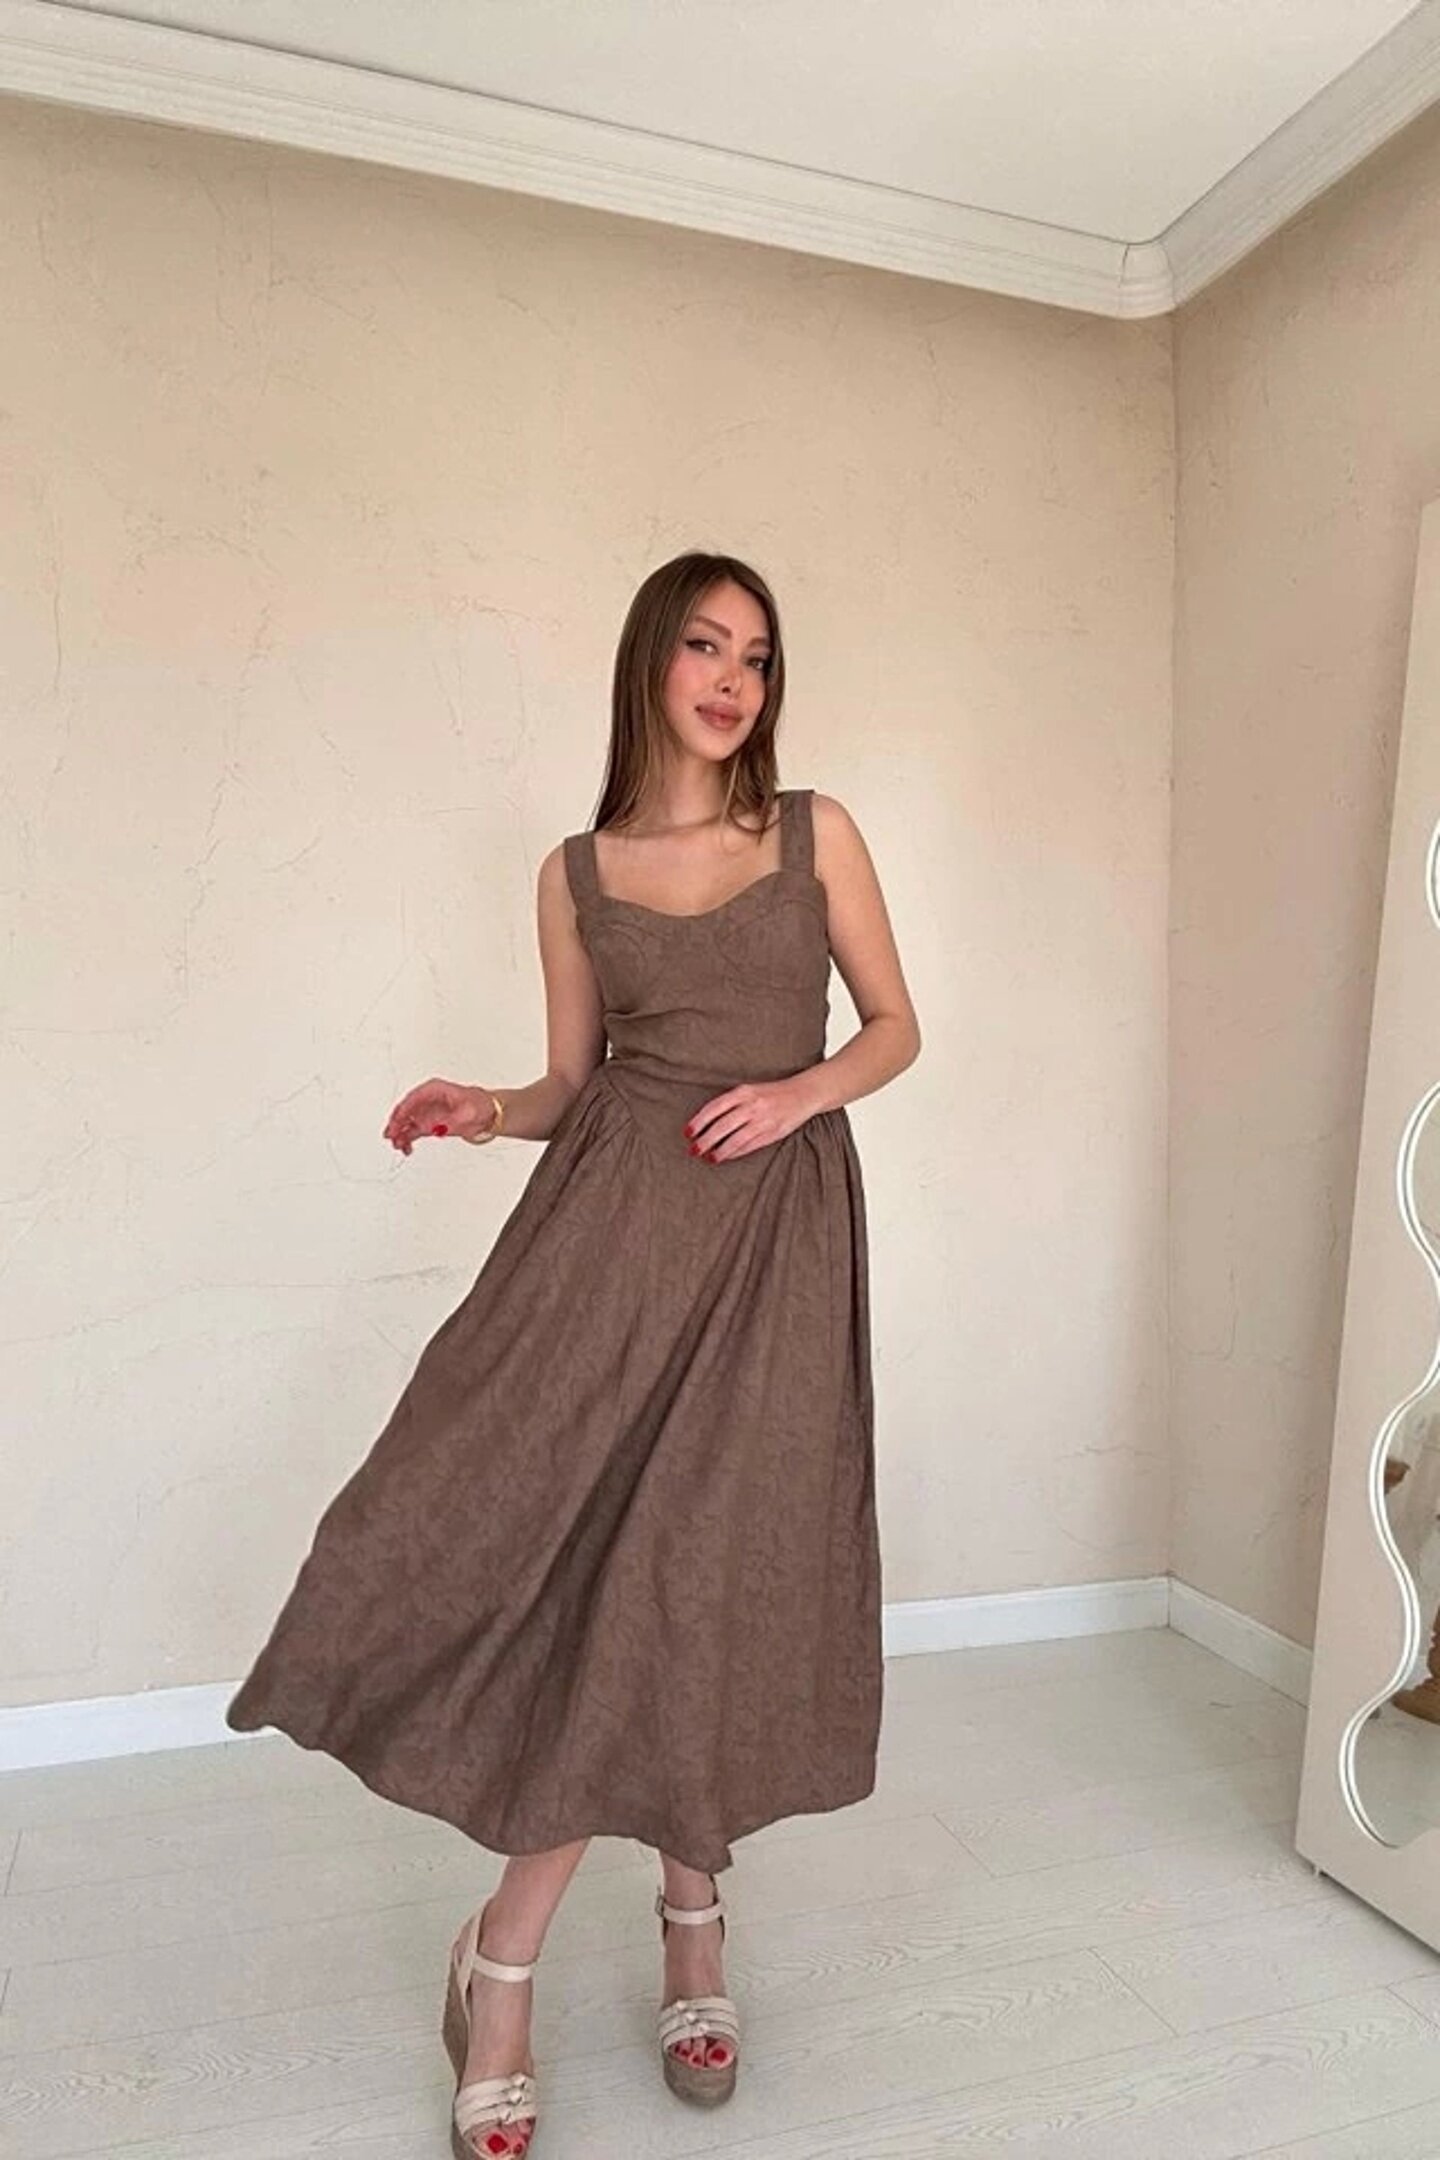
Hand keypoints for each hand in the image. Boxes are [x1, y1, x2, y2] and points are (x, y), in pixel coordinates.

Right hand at [383, 1077, 495, 1155]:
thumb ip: (451, 1121)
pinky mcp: (430, 1124)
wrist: (488, 1113)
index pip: (412, 1099)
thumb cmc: (479, 1104)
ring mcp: (427, 1113)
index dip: (402, 1111)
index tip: (396, 1123)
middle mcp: (427, 1101)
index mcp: (434, 1089)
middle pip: (405, 1111)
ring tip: (397, 1145)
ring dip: (400, 1134)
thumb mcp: (468, 1112)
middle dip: (397, 1124)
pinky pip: (413, 1132)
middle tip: (392, 1136)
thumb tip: (438, 1129)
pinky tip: (406, 1148)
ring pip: (407, 1123)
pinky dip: (408, 1139)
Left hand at [683, 1076, 813, 1163]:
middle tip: (694, 1150)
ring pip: (736, 1139)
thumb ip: (731, 1103)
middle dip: (706, 1140)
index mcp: (744, 1092)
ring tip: (709, 1158)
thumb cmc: (771, 1093)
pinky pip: (750, 1146)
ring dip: (720, 1151)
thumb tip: (706, 1123)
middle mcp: (752, 1105)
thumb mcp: (750, 1091)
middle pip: (723, 1125)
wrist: (803, 1093)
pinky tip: (726, 1156)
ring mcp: (763, 1120)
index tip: (688, 1132)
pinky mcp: (773, 1133)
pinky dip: (736, 1152)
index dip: (699, 1121)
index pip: (715, 1107)